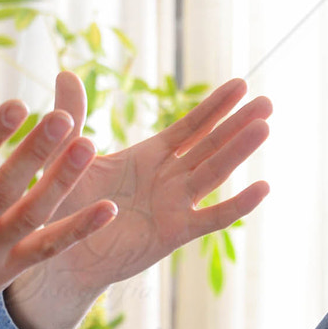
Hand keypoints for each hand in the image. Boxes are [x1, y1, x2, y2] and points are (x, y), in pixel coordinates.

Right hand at [0, 102, 116, 328]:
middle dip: (36, 154)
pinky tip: (108, 207)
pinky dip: (78, 231)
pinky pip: (47, 252)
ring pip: (31, 216)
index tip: (17, 105)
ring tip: (91, 144)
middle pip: (4, 190)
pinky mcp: (2, 277)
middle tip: (66, 116)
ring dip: (63, 182)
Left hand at [3, 74, 271, 328]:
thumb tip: (65, 73)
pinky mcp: (175, 233)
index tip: (239, 84)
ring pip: (215, 173)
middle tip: (267, 102)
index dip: (214, 106)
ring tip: (264, 127)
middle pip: (210, 145)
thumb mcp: (69, 155)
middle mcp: (168, 178)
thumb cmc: (63, 206)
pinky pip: (211, 218)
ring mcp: (175, 205)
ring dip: (239, 151)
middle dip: (238, 123)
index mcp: (149, 156)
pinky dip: (236, 205)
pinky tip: (262, 188)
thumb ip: (72, 115)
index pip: (189, 126)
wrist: (61, 255)